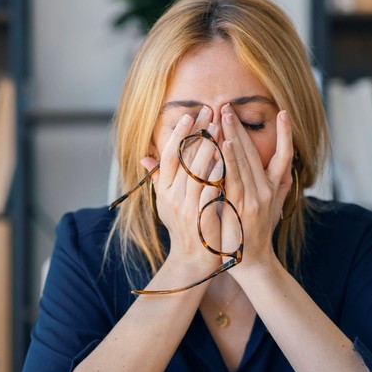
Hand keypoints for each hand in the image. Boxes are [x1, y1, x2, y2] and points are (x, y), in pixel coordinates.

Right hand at [139, 106, 220, 270]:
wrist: (194, 260)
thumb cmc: (184, 228)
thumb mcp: (167, 204)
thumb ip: (159, 179)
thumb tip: (145, 158)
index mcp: (164, 191)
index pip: (168, 155)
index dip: (178, 134)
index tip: (190, 115)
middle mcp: (173, 197)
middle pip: (184, 159)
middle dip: (198, 133)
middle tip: (211, 112)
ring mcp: (187, 208)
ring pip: (197, 172)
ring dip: (208, 148)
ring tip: (219, 127)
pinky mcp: (202, 219)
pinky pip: (209, 192)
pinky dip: (216, 175)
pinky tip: (226, 160)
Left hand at [220, 104, 293, 270]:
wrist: (252, 263)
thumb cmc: (257, 235)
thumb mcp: (273, 211)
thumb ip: (279, 191)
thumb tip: (288, 175)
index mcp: (273, 189)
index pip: (283, 155)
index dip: (285, 134)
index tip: (284, 113)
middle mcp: (266, 191)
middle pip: (255, 152)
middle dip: (241, 127)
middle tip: (228, 105)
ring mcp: (254, 198)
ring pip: (243, 161)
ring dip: (233, 137)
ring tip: (224, 116)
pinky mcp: (242, 207)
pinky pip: (233, 179)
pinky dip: (229, 161)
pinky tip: (225, 145)